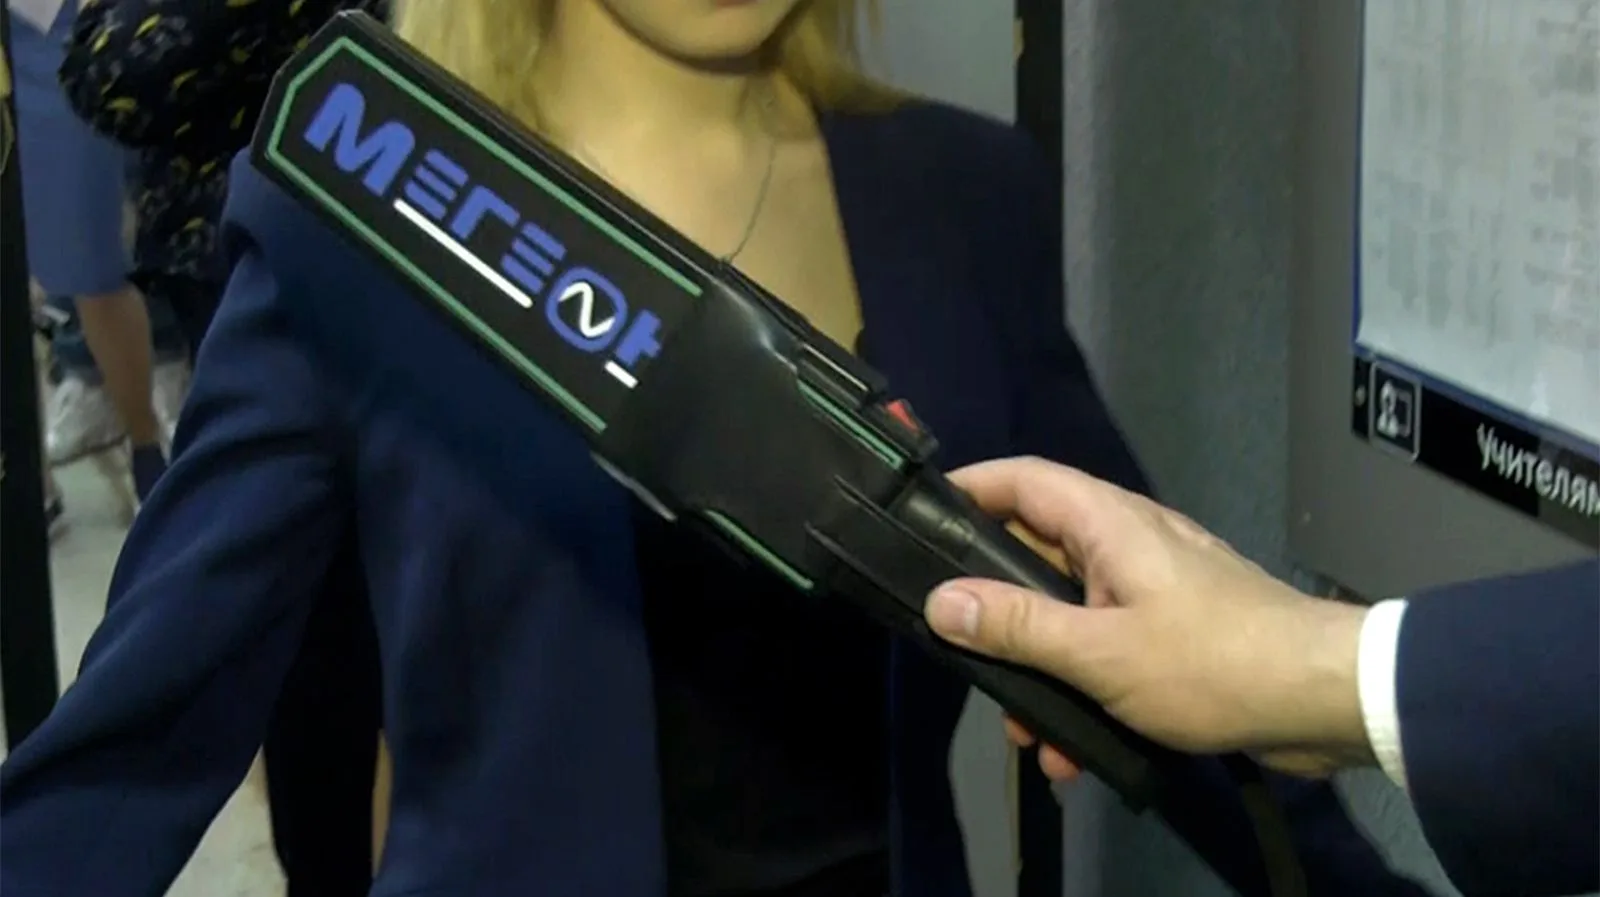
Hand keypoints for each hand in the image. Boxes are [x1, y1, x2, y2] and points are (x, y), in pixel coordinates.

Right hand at [925, 457, 1373, 779]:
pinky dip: (1084, 688)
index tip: (919, 520)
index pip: (1022, 480)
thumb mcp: (1099, 652)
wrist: (1325, 700)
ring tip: (1030, 734)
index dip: (969, 488)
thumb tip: (939, 601)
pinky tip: (1076, 749)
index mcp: (1108, 524)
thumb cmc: (1210, 661)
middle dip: (998, 615)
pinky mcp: (1174, 631)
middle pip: (1036, 555)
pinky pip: (1107, 648)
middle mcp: (1127, 543)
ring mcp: (1152, 587)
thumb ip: (1016, 627)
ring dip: (1043, 670)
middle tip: (965, 659)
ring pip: (1070, 615)